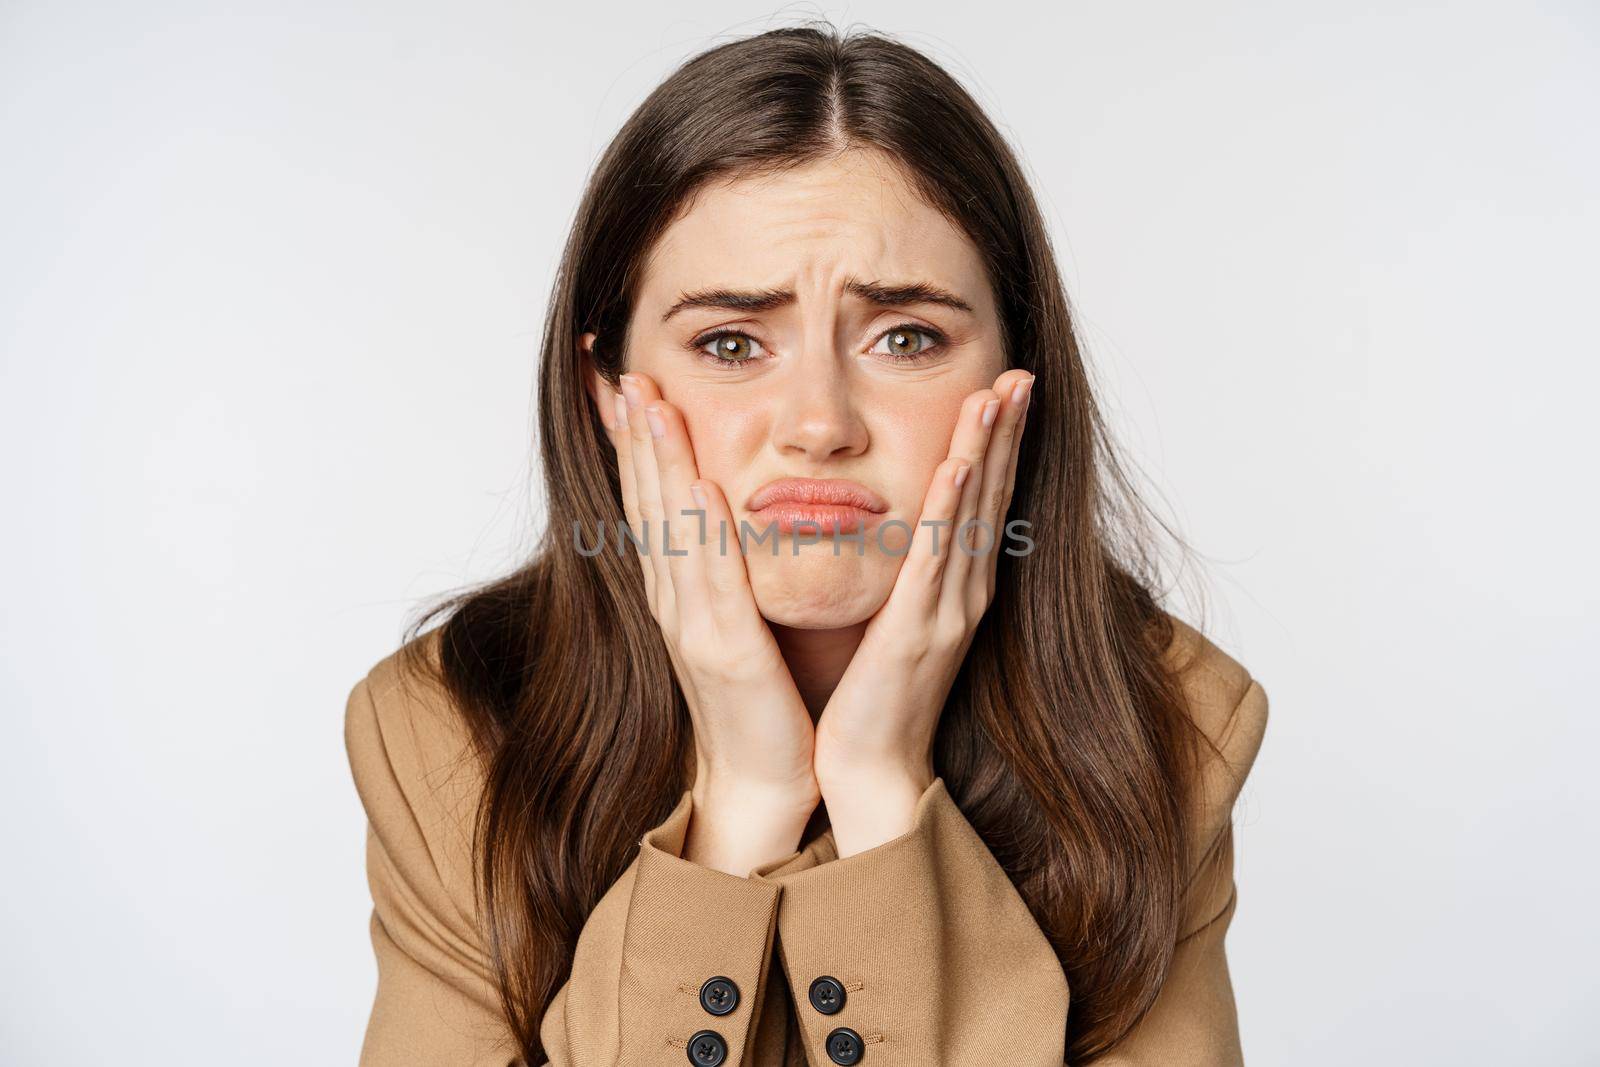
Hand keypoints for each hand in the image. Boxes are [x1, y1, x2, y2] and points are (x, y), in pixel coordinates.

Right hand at [604, 370, 820, 874]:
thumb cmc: (759, 702)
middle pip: (646, 503)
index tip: (625, 386)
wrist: (761, 779)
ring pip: (669, 528)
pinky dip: (703, 530)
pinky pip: (712, 579)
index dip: (635, 443)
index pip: (649, 502)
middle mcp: (673, 602)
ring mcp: (692, 626)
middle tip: (622, 372)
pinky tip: (701, 486)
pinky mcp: (726, 653)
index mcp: (678, 593)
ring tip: (648, 403)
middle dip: (634, 435)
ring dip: (658, 463)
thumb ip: (723, 568)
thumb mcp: (734, 622)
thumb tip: (721, 506)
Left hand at [812, 368, 1033, 856]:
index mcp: (956, 588)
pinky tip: (958, 466)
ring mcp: (947, 611)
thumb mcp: (899, 620)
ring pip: (971, 516)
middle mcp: (963, 593)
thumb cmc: (874, 696)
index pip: (983, 501)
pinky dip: (950, 511)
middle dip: (1006, 432)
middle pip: (991, 497)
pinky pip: (936, 560)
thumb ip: (911, 575)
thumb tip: (910, 530)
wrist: (870, 766)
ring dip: (986, 451)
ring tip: (999, 394)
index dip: (999, 443)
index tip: (1005, 388)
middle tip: (1018, 372)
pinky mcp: (918, 631)